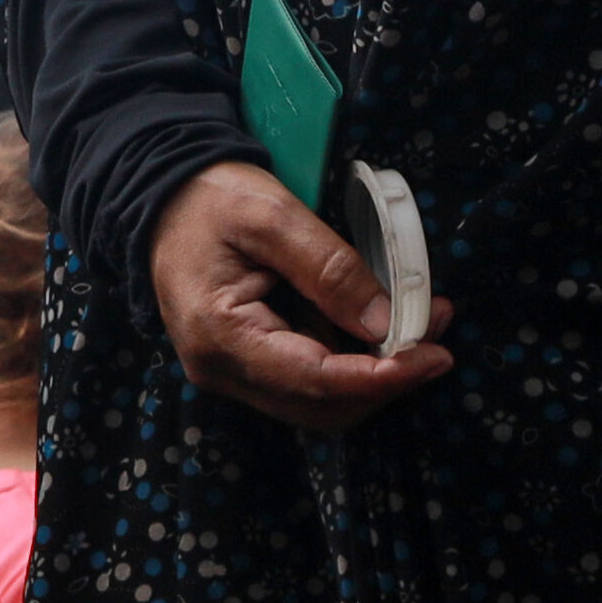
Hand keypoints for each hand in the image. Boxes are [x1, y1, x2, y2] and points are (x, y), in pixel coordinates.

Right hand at [148, 159, 452, 429]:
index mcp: (220, 334)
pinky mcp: (246, 363)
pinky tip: (380, 322)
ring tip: (421, 321)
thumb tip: (383, 323)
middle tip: (438, 338)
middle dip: (387, 380)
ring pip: (319, 401)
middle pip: (321, 407)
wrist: (164, 195)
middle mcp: (221, 369)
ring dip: (375, 373)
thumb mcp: (274, 215)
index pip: (315, 380)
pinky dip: (351, 360)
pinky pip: (307, 380)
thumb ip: (330, 269)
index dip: (383, 377)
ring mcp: (231, 371)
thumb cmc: (210, 198)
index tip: (434, 356)